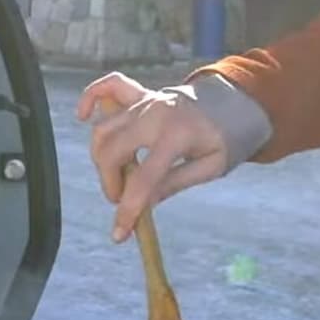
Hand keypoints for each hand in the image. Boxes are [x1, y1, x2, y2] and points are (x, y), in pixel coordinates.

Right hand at [76, 72, 229, 241]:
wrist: (236, 102)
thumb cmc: (227, 137)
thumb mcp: (211, 167)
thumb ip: (175, 183)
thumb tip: (143, 203)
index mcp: (177, 135)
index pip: (143, 179)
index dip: (128, 209)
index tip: (119, 234)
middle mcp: (155, 114)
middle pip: (112, 152)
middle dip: (110, 183)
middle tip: (123, 199)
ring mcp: (146, 100)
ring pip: (104, 129)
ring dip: (102, 159)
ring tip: (119, 175)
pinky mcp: (141, 92)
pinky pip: (109, 85)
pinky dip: (92, 97)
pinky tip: (83, 116)